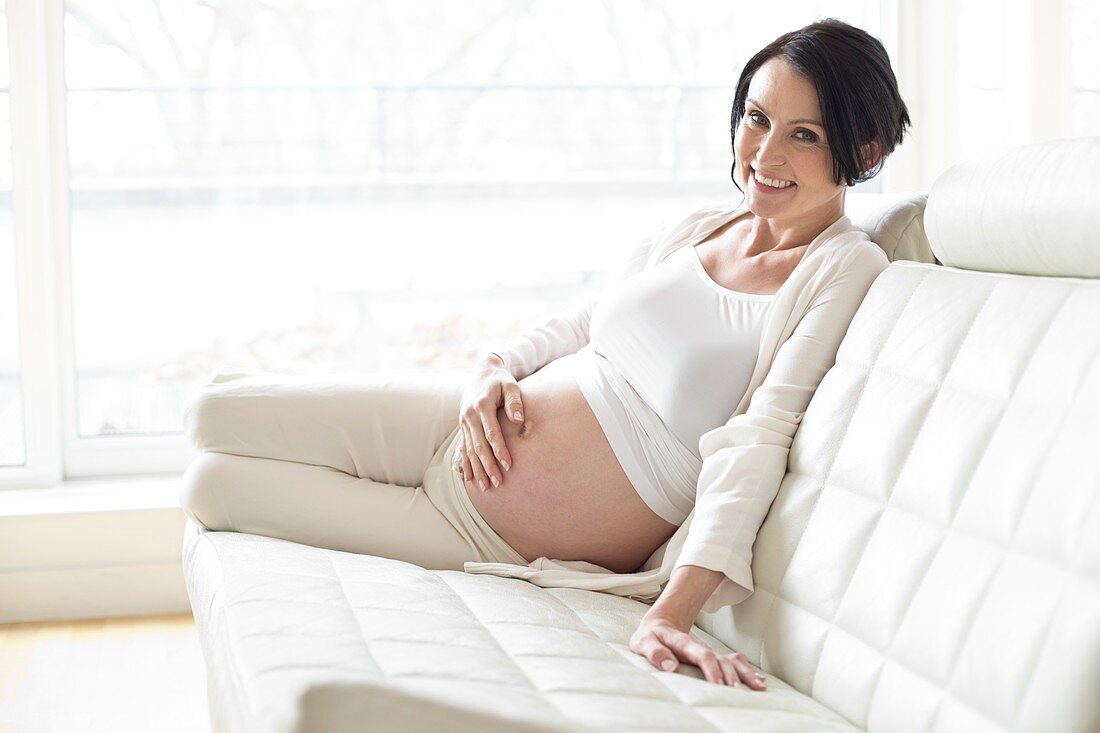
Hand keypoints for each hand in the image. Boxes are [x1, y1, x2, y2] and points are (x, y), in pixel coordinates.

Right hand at [455, 355, 524, 491]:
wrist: (482, 372)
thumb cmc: (501, 380)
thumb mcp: (511, 385)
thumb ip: (515, 402)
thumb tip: (519, 420)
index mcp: (482, 404)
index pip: (491, 432)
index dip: (499, 450)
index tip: (509, 465)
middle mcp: (469, 415)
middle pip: (478, 445)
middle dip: (488, 466)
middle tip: (498, 483)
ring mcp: (463, 421)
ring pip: (469, 450)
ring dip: (477, 469)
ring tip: (486, 487)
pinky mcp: (462, 426)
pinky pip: (462, 448)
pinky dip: (465, 463)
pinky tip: (469, 478)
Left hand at [629, 613, 766, 689]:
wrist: (660, 623)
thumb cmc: (650, 637)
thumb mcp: (643, 642)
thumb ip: (654, 653)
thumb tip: (671, 667)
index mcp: (683, 643)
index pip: (701, 654)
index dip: (711, 669)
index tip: (718, 685)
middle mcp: (700, 647)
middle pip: (722, 659)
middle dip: (732, 675)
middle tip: (739, 692)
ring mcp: (708, 651)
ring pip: (732, 660)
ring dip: (745, 673)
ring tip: (758, 687)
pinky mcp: (712, 656)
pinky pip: (734, 661)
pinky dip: (747, 670)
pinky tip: (759, 681)